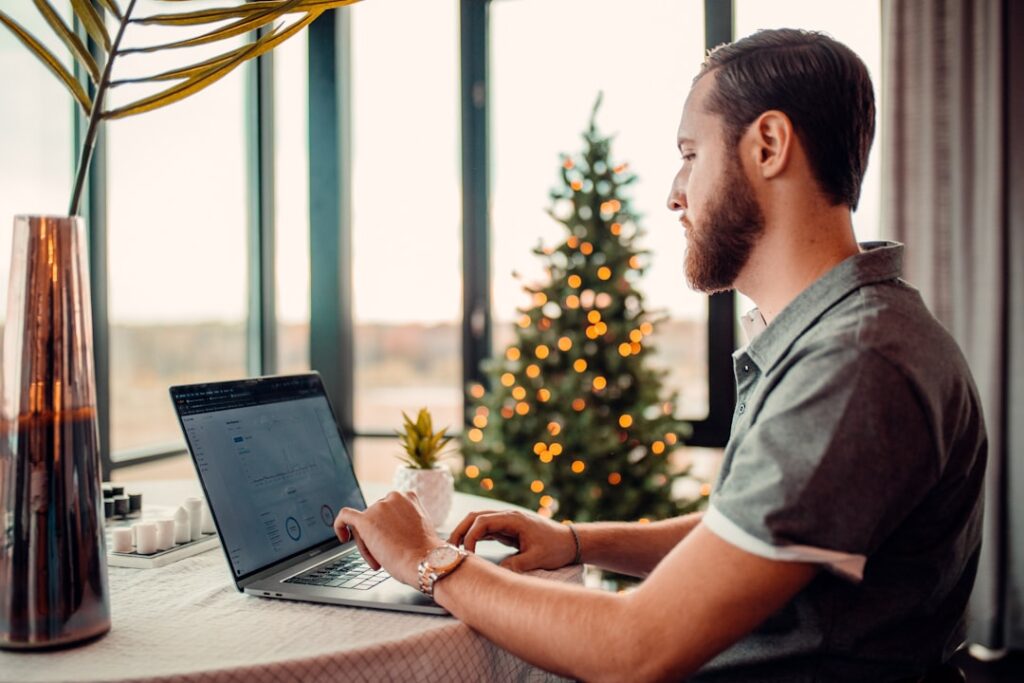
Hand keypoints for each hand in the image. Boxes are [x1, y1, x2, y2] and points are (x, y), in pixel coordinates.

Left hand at [334, 491, 442, 586]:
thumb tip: (390, 530)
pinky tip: (342, 537)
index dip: (388, 528)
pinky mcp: (366, 520)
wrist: (425, 562)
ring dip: (368, 543)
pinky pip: (345, 516)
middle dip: (377, 536)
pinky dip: (339, 525)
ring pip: (363, 524)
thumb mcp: (419, 527)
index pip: (389, 510)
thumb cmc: (424, 553)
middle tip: (385, 556)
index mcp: (409, 497)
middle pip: (374, 516)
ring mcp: (379, 507)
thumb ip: (404, 521)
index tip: (393, 542)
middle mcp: (393, 497)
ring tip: (379, 560)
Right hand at [447, 510, 576, 572]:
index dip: (470, 537)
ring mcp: (506, 522)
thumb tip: (496, 574)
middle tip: (448, 551)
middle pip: (475, 517)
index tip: (466, 556)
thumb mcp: (536, 559)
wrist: (570, 542)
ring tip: (453, 552)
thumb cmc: (556, 548)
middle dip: (460, 531)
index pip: (482, 522)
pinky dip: (473, 538)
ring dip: (464, 534)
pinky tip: (467, 551)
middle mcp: (507, 517)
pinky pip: (485, 530)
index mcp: (513, 519)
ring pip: (477, 522)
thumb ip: (516, 566)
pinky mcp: (507, 530)